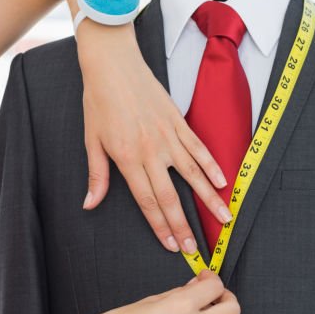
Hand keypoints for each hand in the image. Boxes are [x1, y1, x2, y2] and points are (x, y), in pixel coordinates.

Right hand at [67, 270, 239, 313]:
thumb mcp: (150, 299)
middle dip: (226, 298)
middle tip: (212, 295)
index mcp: (182, 307)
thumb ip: (179, 292)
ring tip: (189, 313)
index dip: (212, 279)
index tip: (204, 278)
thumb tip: (196, 287)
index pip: (217, 287)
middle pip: (232, 310)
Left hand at [76, 22, 233, 253]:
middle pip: (171, 196)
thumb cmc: (99, 101)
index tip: (171, 245)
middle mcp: (151, 151)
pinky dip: (213, 166)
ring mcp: (168, 136)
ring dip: (210, 200)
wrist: (113, 64)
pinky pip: (199, 148)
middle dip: (184, 225)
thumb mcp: (91, 140)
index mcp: (127, 158)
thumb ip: (97, 176)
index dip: (160, 226)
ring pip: (194, 175)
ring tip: (224, 219)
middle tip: (195, 248)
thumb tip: (90, 204)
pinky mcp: (179, 122)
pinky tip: (223, 182)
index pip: (147, 201)